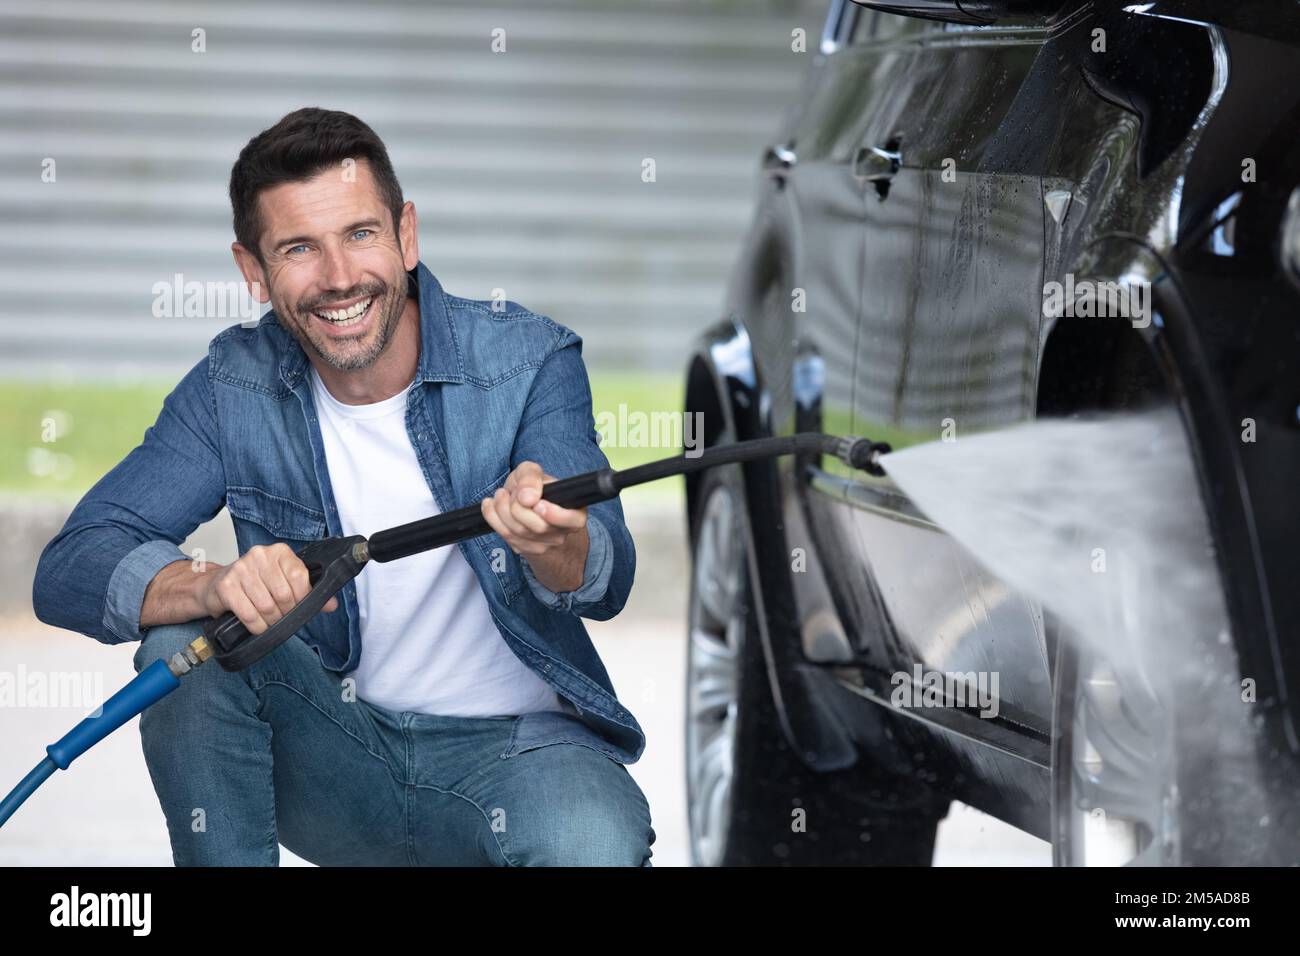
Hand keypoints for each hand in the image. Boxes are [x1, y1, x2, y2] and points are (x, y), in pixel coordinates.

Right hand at [200, 542, 337, 634]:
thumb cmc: (255, 584)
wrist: (216, 585)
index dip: (302, 598)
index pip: (299, 576)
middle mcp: (260, 555)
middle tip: (281, 617)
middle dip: (285, 613)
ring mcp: (241, 569)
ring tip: (269, 621)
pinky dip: (257, 626)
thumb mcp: (284, 582)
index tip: (298, 607)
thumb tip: (332, 605)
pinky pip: (249, 615)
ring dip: (271, 622)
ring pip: (267, 606)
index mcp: (279, 552)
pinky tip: (257, 624)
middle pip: (283, 594)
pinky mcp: (226, 586)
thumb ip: (308, 592)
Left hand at [480, 461, 587, 576]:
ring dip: (502, 509)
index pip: (573, 520)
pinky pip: (505, 536)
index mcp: (575, 512)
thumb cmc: (534, 487)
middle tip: (512, 492)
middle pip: (538, 527)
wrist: (526, 505)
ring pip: (518, 532)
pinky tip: (491, 505)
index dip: (555, 514)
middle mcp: (563, 532)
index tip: (538, 504)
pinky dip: (493, 518)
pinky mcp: (526, 549)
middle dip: (517, 506)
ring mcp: (545, 545)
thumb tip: (527, 497)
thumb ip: (531, 478)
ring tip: (500, 495)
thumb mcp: (533, 472)